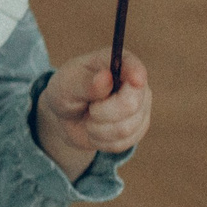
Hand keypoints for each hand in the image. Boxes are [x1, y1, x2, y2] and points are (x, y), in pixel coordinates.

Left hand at [34, 48, 150, 177]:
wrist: (66, 117)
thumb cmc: (66, 92)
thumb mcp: (66, 84)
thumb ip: (84, 83)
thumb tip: (105, 78)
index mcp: (118, 63)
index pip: (134, 67)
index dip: (136, 74)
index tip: (135, 81)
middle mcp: (135, 83)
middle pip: (131, 104)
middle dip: (102, 113)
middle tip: (90, 110)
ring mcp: (141, 106)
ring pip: (126, 128)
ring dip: (98, 130)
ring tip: (89, 120)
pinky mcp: (138, 128)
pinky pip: (124, 143)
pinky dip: (102, 142)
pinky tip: (96, 131)